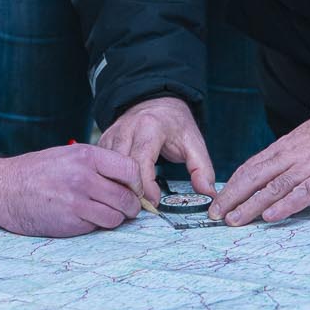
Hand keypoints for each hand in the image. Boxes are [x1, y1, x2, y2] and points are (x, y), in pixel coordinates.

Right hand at [0, 145, 143, 236]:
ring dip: (114, 218)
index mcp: (86, 156)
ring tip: (103, 213)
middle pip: (127, 198)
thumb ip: (97, 165)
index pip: (131, 170)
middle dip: (131, 206)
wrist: (2, 188)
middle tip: (126, 208)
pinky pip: (96, 227)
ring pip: (116, 217)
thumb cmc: (36, 171)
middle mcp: (84, 177)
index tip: (134, 189)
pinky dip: (95, 225)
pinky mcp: (69, 222)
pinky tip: (83, 218)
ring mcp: (77, 202)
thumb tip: (128, 180)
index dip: (137, 183)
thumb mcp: (68, 155)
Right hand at [98, 95, 214, 202]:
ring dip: (118, 186)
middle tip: (143, 207)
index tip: (155, 203)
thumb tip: (208, 194)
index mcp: (150, 127)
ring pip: (107, 167)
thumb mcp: (194, 142)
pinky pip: (101, 164)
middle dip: (130, 190)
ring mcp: (112, 134)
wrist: (157, 102)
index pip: (142, 161)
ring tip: (132, 201)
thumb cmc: (175, 124)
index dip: (146, 187)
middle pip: (121, 167)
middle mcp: (127, 129)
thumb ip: (202, 169)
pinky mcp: (104, 140)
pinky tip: (120, 189)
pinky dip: (109, 178)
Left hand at [211, 115, 309, 226]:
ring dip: (251, 205)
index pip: (251, 166)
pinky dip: (285, 205)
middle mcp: (292, 155)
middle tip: (215, 215)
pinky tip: (270, 216)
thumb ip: (286, 156)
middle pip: (255, 177)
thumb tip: (264, 176)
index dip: (232, 184)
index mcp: (284, 147)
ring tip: (234, 220)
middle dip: (232, 197)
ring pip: (273, 187)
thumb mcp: (304, 139)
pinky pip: (303, 193)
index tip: (217, 200)